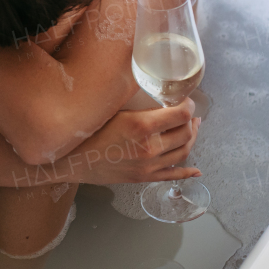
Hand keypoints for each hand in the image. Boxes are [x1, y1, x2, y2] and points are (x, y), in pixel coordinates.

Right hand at [54, 97, 199, 184]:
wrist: (72, 160)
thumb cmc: (88, 131)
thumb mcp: (112, 109)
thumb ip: (135, 103)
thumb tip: (152, 90)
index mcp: (141, 125)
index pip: (181, 114)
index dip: (189, 104)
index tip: (186, 100)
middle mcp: (149, 147)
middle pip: (186, 133)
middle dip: (191, 121)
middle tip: (189, 114)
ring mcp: (149, 165)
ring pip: (183, 152)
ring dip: (191, 139)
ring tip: (191, 129)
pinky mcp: (144, 178)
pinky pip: (173, 175)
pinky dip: (188, 172)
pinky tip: (196, 171)